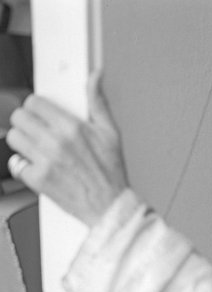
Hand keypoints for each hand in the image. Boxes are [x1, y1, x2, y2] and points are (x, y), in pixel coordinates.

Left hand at [6, 71, 128, 226]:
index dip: (38, 107)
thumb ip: (98, 102)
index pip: (35, 103)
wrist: (110, 207)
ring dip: (23, 142)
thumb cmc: (112, 173)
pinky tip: (38, 167)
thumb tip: (95, 77)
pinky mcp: (38, 179)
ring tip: (37, 149)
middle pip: (19, 117)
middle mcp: (56, 142)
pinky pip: (15, 164)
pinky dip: (23, 166)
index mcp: (72, 127)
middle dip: (27, 122)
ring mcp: (44, 161)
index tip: (42, 114)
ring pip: (14, 138)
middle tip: (38, 131)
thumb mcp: (111, 134)